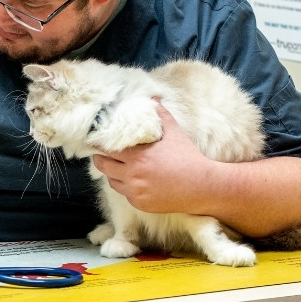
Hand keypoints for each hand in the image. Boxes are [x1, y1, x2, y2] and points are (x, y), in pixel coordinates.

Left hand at [92, 104, 209, 213]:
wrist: (203, 186)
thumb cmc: (188, 157)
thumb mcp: (174, 132)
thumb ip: (160, 114)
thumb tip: (153, 97)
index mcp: (137, 156)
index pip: (106, 148)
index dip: (100, 144)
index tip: (97, 141)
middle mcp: (132, 174)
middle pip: (103, 166)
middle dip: (101, 159)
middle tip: (102, 154)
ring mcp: (135, 191)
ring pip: (112, 181)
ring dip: (113, 174)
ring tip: (119, 168)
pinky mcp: (140, 204)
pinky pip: (125, 195)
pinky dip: (127, 188)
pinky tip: (135, 181)